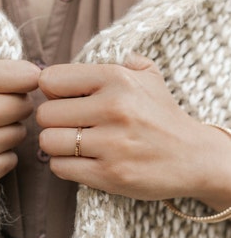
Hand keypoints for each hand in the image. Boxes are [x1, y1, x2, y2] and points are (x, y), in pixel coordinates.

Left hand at [37, 56, 230, 207]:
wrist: (191, 157)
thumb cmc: (162, 116)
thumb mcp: (148, 78)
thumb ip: (120, 62)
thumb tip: (84, 62)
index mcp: (117, 79)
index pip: (50, 80)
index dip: (51, 92)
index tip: (62, 100)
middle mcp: (114, 109)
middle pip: (45, 114)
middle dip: (53, 121)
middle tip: (69, 126)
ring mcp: (112, 145)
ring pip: (48, 142)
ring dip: (56, 145)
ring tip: (73, 145)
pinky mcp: (110, 175)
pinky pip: (60, 167)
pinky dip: (65, 165)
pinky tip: (81, 161)